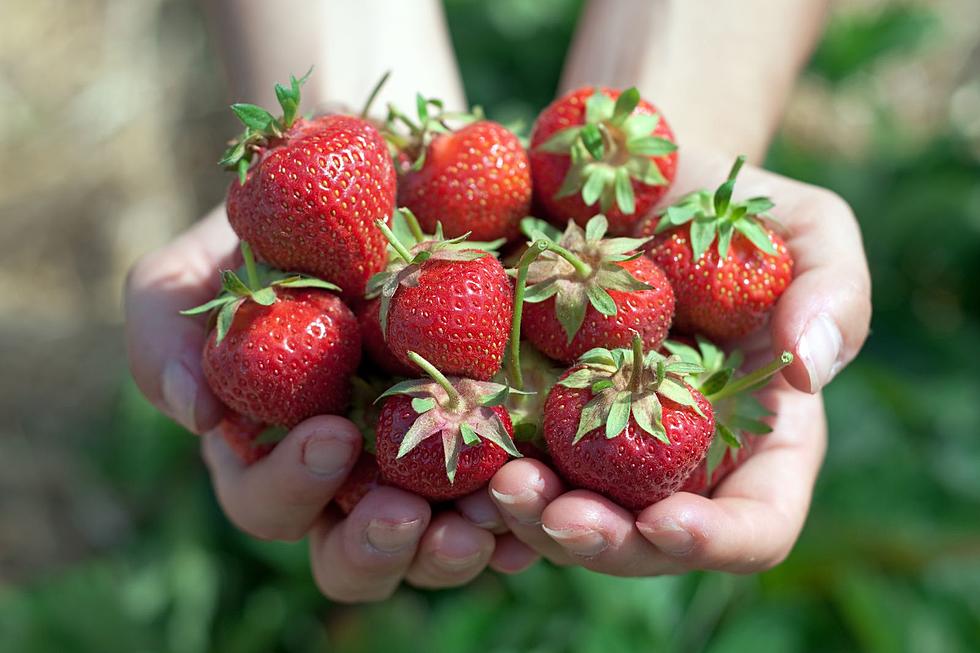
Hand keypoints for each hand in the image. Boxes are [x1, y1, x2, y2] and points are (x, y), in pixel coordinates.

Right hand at [124, 207, 537, 601]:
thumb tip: (197, 414)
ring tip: (491, 514)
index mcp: (280, 451)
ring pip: (441, 544)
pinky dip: (529, 511)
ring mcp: (430, 465)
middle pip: (359, 553)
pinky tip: (541, 491)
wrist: (378, 184)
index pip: (273, 505)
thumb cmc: (278, 232)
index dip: (293, 488)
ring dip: (462, 545)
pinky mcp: (497, 442)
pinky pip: (517, 500)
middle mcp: (357, 475)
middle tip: (410, 514)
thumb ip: (166, 330)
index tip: (331, 435)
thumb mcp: (201, 264)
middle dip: (380, 547)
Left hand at [489, 149, 869, 573]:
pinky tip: (459, 467)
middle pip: (645, 542)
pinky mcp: (533, 414)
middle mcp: (673, 461)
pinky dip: (481, 483)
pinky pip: (507, 467)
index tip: (669, 522)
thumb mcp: (809, 229)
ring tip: (497, 486)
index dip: (716, 540)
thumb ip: (837, 291)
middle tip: (553, 512)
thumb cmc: (734, 211)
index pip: (753, 525)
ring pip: (567, 518)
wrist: (636, 183)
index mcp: (754, 443)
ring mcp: (598, 445)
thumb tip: (813, 367)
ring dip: (530, 520)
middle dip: (602, 542)